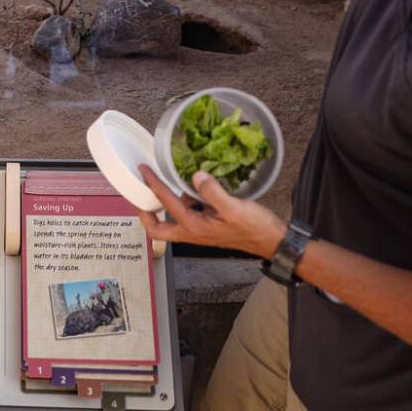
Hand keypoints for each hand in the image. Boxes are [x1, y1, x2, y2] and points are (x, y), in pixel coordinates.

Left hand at [136, 165, 286, 258]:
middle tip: (139, 194)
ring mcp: (200, 231)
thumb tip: (195, 175)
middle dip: (144, 213)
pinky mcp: (208, 227)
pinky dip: (183, 202)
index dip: (152, 185)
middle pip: (158, 229)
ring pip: (172, 221)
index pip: (166, 204)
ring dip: (163, 207)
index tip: (144, 171)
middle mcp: (192, 232)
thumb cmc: (254, 228)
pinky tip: (189, 187)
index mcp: (194, 227)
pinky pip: (188, 214)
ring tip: (160, 185)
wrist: (272, 241)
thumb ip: (213, 192)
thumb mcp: (234, 208)